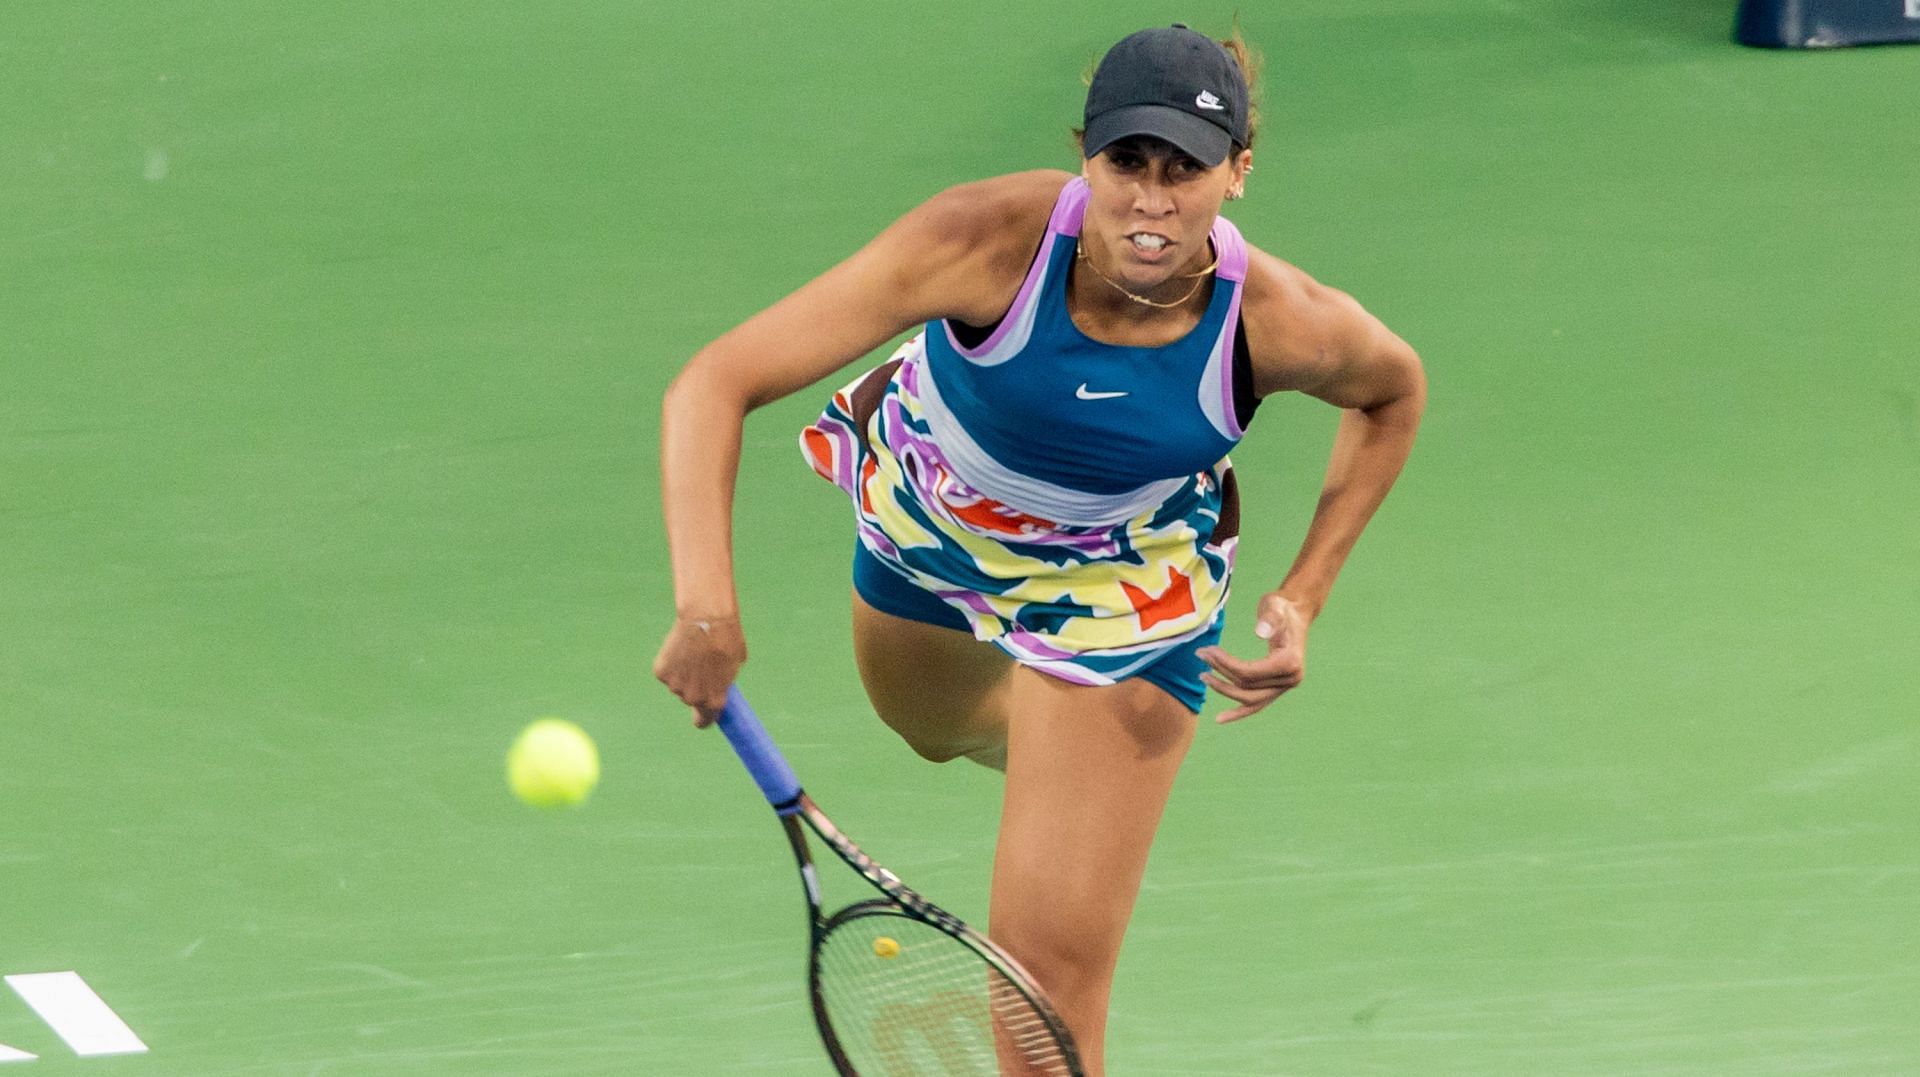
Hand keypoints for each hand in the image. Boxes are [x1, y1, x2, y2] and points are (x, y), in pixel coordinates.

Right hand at [652, 614, 746, 727]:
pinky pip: (666, 672)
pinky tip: (680, 648)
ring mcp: (675, 686)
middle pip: (691, 699)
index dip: (705, 717)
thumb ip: (723, 682)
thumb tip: (718, 686)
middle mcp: (693, 698)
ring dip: (683, 674)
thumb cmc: (726, 639)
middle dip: (696, 687)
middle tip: (701, 666)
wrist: (706, 618)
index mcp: (714, 700)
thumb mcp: (734, 666)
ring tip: (692, 652)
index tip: (704, 712)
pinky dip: (671, 663)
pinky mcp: (661, 672)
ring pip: (678, 685)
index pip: (705, 721)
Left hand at [1197, 591, 1311, 723]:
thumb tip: (1260, 632)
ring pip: (1250, 699)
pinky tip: (1220, 719)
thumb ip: (1270, 618)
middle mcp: (1291, 679)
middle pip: (1248, 687)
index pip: (1250, 672)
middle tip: (1201, 655)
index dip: (1225, 664)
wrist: (1296, 612)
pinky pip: (1257, 704)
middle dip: (1221, 674)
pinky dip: (1239, 712)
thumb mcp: (1276, 606)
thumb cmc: (1282, 607)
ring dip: (1225, 690)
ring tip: (1203, 677)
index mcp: (1290, 662)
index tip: (1208, 651)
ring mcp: (1285, 687)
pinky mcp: (1278, 688)